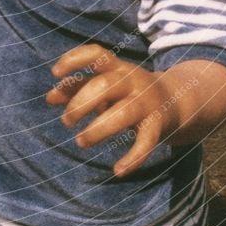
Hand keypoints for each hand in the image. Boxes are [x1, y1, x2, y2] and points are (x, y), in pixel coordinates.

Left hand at [46, 44, 177, 176]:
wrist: (176, 99)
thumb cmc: (127, 91)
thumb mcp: (105, 84)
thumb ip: (77, 87)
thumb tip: (49, 98)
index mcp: (116, 67)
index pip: (96, 54)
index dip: (74, 60)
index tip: (54, 73)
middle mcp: (131, 81)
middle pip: (104, 86)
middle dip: (81, 103)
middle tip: (66, 121)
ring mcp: (146, 102)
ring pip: (123, 114)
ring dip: (99, 129)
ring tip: (81, 142)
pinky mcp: (158, 125)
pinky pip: (146, 142)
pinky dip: (133, 158)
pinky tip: (117, 171)